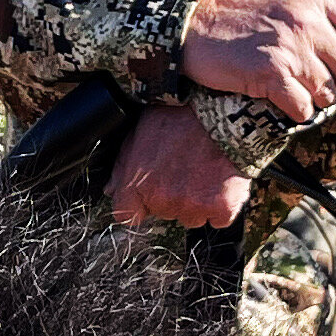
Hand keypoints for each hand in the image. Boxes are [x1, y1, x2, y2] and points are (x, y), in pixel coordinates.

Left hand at [107, 103, 251, 231]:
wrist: (223, 116)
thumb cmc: (180, 118)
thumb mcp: (141, 131)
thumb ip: (123, 165)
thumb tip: (112, 189)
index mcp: (138, 185)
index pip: (126, 216)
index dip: (136, 205)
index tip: (146, 196)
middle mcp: (163, 202)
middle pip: (162, 213)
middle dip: (169, 196)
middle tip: (181, 169)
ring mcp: (193, 208)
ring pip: (189, 218)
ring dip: (194, 203)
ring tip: (202, 173)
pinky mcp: (221, 210)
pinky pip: (217, 219)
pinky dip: (220, 206)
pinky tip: (219, 183)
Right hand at [180, 0, 335, 122]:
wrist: (190, 26)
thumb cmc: (235, 2)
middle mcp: (307, 23)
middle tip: (327, 81)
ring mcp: (291, 50)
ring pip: (329, 92)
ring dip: (317, 97)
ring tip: (300, 87)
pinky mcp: (271, 76)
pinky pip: (303, 108)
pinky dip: (297, 110)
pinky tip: (283, 99)